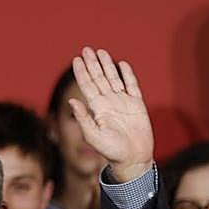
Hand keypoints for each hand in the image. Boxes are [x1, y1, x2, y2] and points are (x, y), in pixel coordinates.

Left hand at [69, 47, 153, 181]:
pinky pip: (132, 86)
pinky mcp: (137, 105)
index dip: (82, 72)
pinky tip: (122, 64)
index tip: (77, 59)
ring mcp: (123, 102)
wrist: (133, 159)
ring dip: (107, 65)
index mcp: (97, 109)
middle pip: (99, 78)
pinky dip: (127, 75)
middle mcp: (108, 102)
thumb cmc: (111, 151)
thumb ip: (83, 118)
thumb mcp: (93, 136)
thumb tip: (71, 101)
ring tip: (101, 52)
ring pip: (114, 79)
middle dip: (93, 64)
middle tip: (86, 49)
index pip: (87, 86)